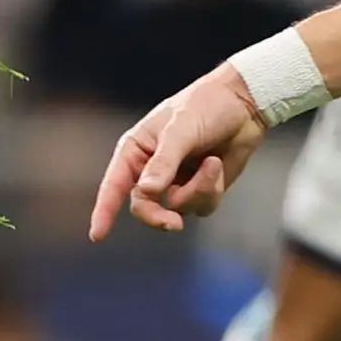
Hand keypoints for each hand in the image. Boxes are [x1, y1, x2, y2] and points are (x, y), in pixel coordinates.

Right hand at [90, 62, 274, 240]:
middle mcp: (151, 169)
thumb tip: (145, 191)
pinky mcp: (199, 189)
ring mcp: (176, 181)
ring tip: (212, 163)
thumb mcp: (180, 130)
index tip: (98, 235)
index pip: (114, 185)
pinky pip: (201, 206)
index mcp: (136, 150)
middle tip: (174, 224)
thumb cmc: (205, 107)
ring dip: (197, 190)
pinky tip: (217, 166)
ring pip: (178, 209)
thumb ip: (164, 162)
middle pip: (145, 207)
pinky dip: (212, 189)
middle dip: (160, 216)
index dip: (104, 211)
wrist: (243, 105)